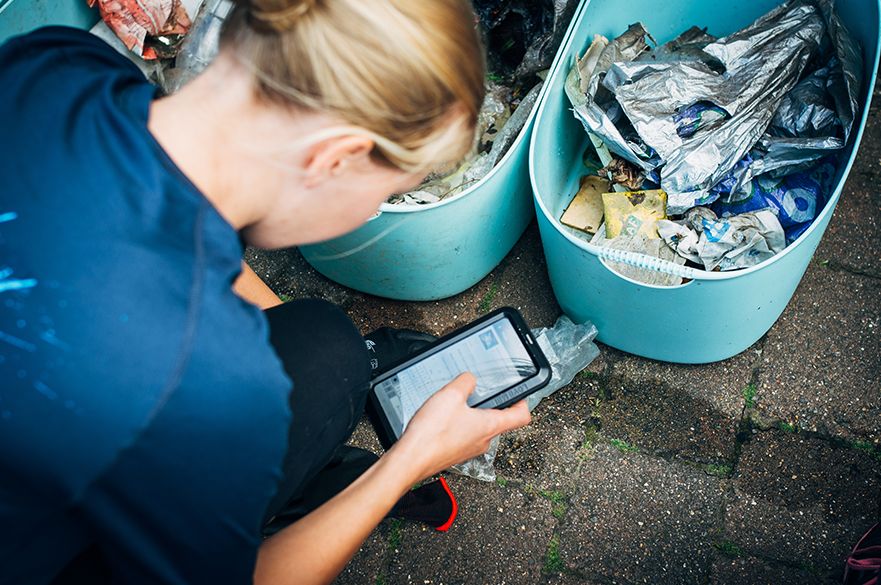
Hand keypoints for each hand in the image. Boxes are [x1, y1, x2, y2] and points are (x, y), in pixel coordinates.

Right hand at [391, 373, 531, 481]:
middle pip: (499, 420)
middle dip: (490, 404)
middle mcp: (483, 441)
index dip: (523, 401)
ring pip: (479, 428)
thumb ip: (466, 382)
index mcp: (490, 426)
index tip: (519, 392)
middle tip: (480, 392)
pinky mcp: (455, 453)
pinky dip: (457, 424)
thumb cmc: (432, 434)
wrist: (410, 460)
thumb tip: (470, 379)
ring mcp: (469, 449)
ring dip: (471, 414)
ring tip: (455, 403)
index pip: (521, 416)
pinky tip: (442, 417)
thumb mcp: (451, 395)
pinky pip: (463, 435)